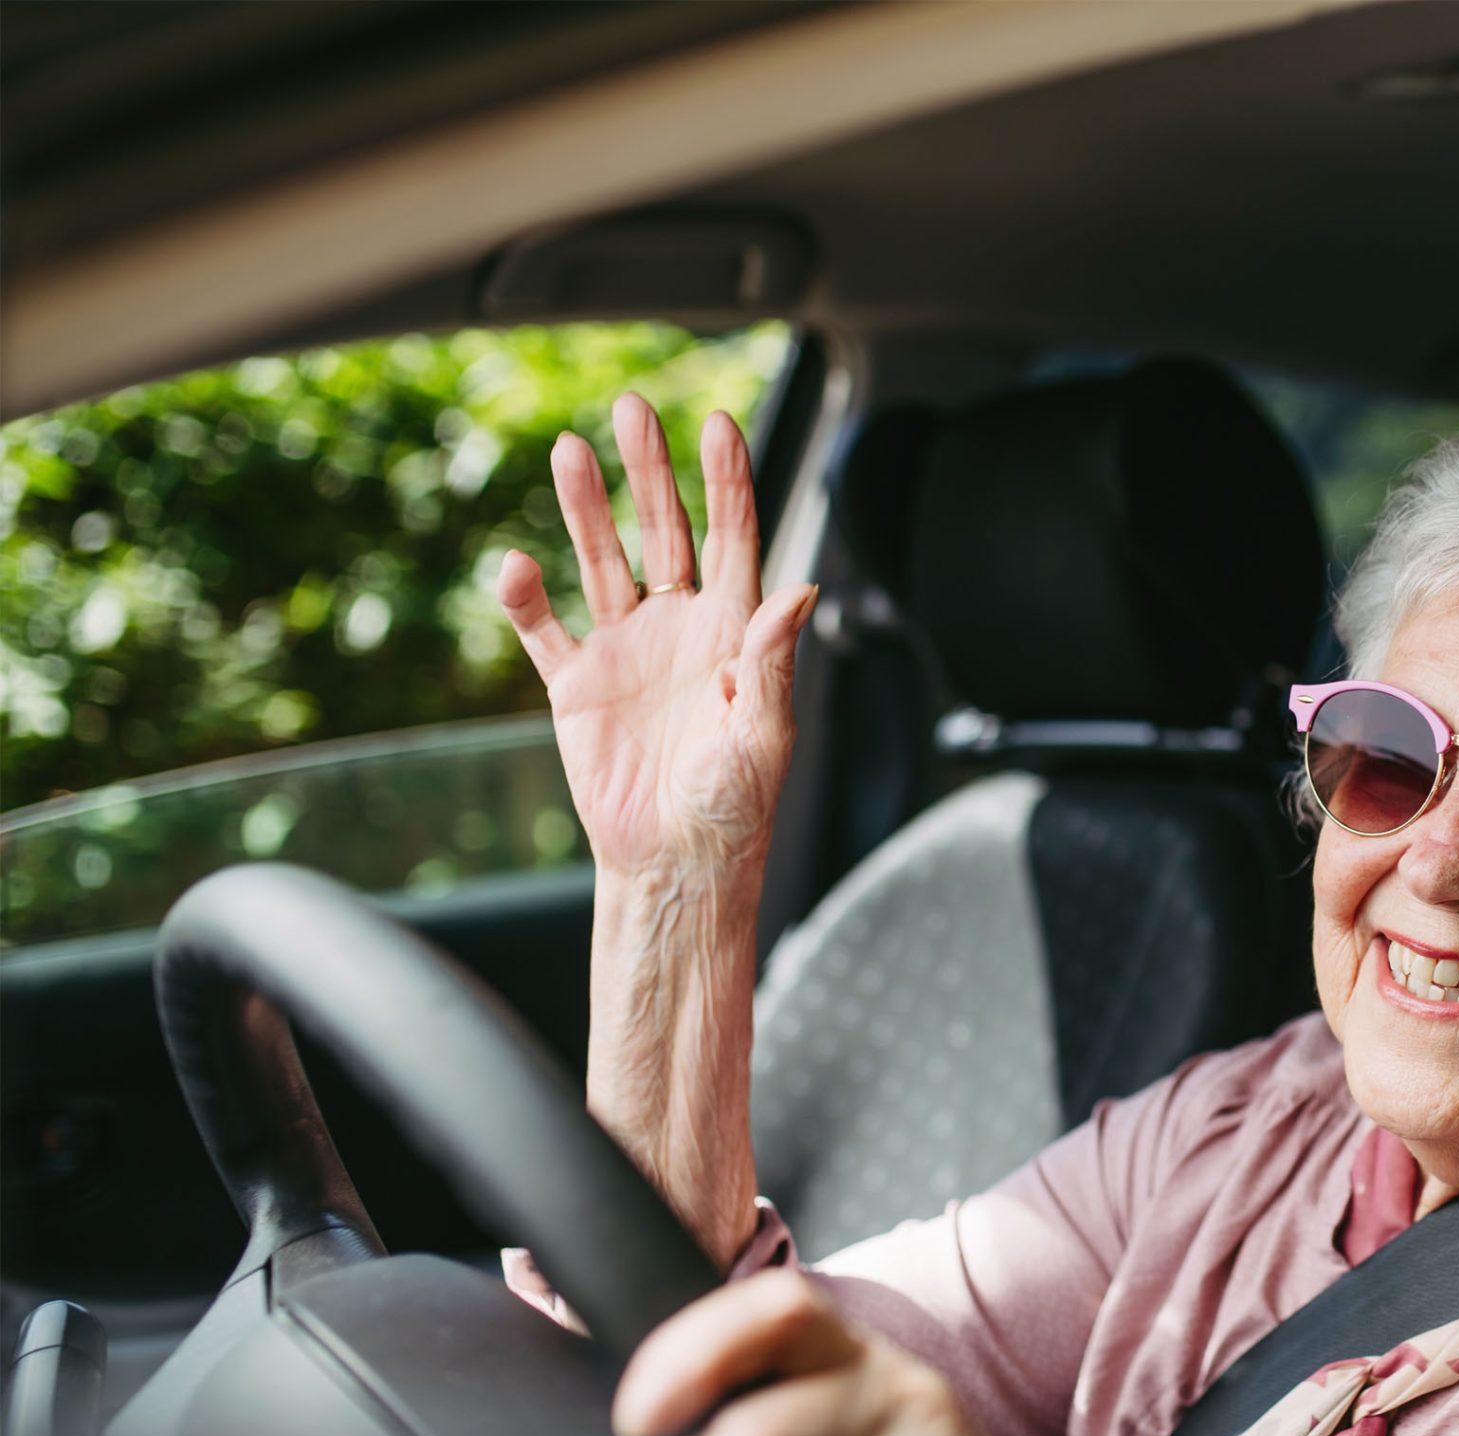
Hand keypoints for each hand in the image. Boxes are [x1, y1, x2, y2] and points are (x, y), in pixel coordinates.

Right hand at [496, 393, 816, 882]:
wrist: (676, 864)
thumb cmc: (735, 807)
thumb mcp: (765, 734)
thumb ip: (772, 659)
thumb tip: (800, 588)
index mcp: (734, 632)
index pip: (733, 539)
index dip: (726, 483)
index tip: (717, 424)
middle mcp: (680, 627)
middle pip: (664, 531)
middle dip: (649, 471)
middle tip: (631, 407)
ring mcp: (625, 649)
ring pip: (603, 560)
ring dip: (586, 508)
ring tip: (569, 450)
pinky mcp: (575, 684)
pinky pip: (545, 629)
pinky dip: (527, 597)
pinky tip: (517, 562)